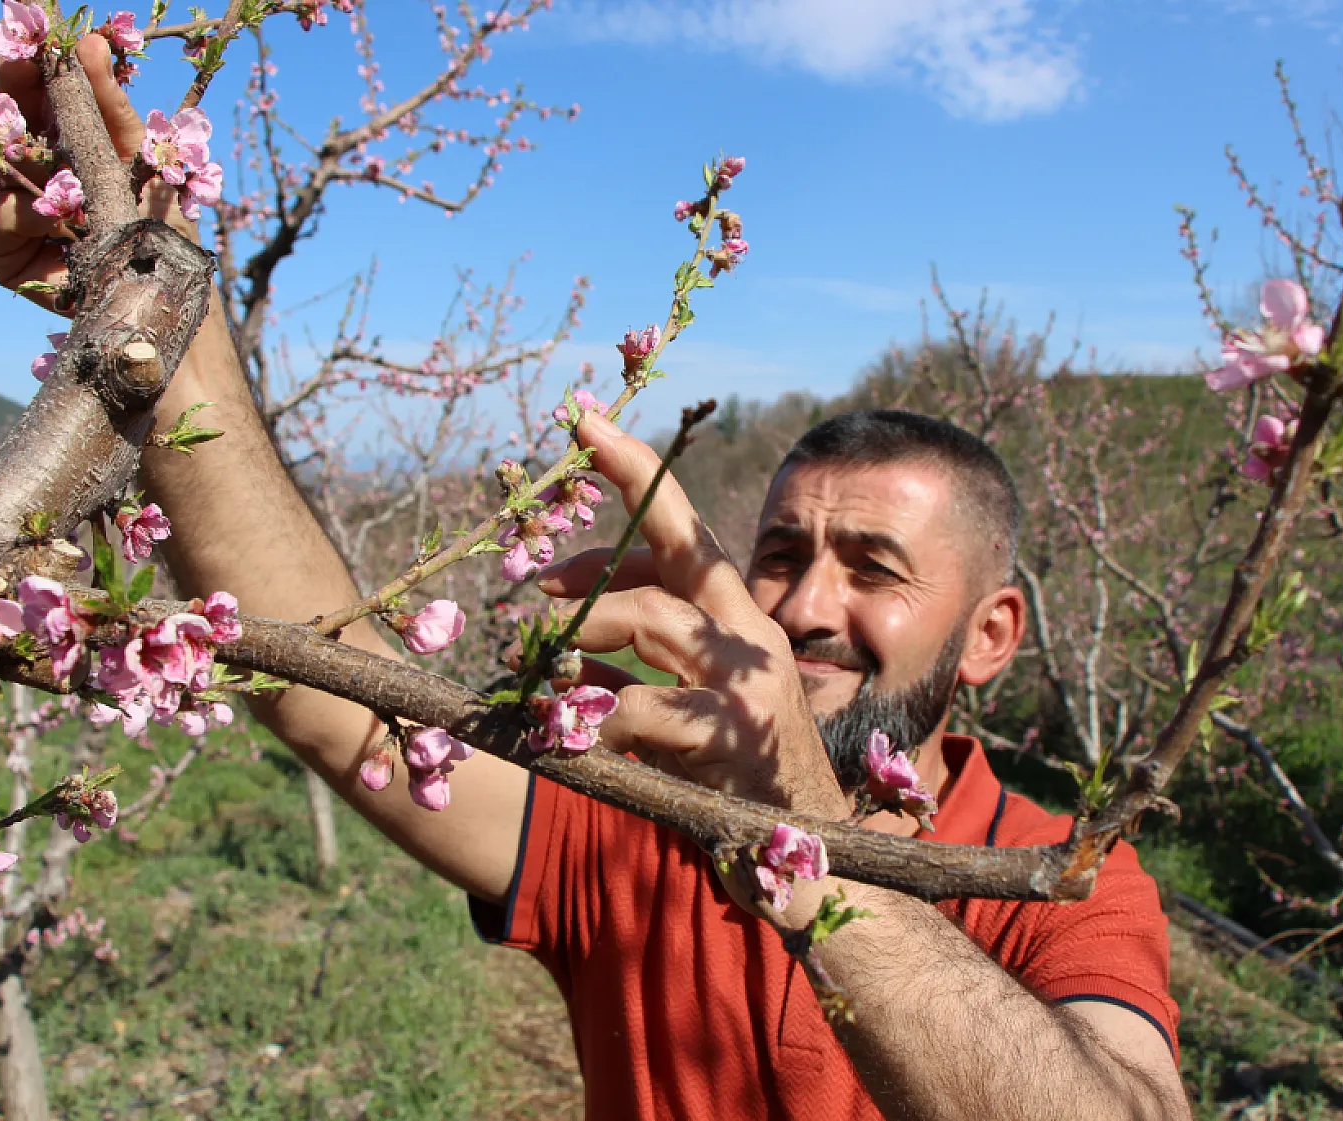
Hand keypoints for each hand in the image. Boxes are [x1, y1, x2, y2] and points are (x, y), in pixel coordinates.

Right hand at [0, 34, 190, 312]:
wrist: (170, 295)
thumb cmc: (159, 227)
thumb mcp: (142, 159)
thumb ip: (113, 106)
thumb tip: (90, 42)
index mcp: (60, 144)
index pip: (32, 96)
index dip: (28, 67)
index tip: (34, 40)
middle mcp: (29, 173)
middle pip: (2, 121)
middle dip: (10, 90)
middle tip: (17, 62)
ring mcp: (11, 211)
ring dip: (14, 149)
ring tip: (39, 138)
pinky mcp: (5, 255)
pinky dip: (22, 213)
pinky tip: (50, 212)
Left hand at [538, 411, 848, 823]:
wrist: (809, 857)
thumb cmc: (734, 774)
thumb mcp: (681, 699)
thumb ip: (630, 657)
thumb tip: (558, 632)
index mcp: (736, 617)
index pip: (683, 528)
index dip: (634, 470)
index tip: (583, 423)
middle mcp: (751, 633)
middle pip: (677, 548)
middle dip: (606, 519)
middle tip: (532, 560)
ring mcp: (748, 680)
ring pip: (649, 618)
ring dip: (581, 632)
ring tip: (538, 666)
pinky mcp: (733, 736)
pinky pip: (641, 707)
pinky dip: (592, 715)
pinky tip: (572, 731)